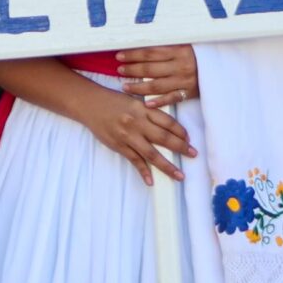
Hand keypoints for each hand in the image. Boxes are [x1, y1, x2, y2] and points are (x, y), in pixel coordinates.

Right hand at [76, 84, 194, 183]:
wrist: (89, 104)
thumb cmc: (112, 101)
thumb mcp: (134, 101)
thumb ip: (149, 113)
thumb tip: (168, 127)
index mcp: (143, 110)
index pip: (168, 122)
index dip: (181, 132)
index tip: (188, 139)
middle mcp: (137, 123)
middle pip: (164, 138)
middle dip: (181, 148)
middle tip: (193, 155)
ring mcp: (128, 136)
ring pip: (152, 154)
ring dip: (167, 166)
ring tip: (179, 175)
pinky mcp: (118, 146)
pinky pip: (134, 161)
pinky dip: (143, 172)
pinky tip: (151, 180)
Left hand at [116, 44, 198, 108]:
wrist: (222, 67)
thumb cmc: (199, 54)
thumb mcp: (185, 45)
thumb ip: (166, 47)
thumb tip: (140, 46)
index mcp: (178, 50)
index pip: (149, 53)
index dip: (132, 54)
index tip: (119, 55)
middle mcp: (180, 66)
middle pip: (149, 69)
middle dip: (132, 69)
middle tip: (119, 70)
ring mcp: (184, 80)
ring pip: (156, 85)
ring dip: (138, 86)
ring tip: (125, 86)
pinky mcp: (190, 92)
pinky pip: (172, 99)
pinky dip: (158, 102)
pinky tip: (145, 104)